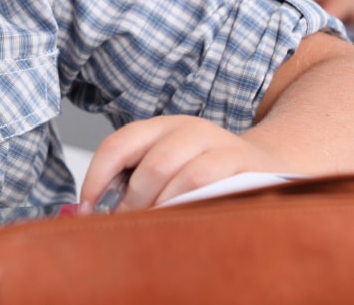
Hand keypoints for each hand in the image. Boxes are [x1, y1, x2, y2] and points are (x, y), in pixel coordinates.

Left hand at [77, 115, 282, 212]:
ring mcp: (216, 143)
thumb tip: (90, 211)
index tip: (88, 208)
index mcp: (161, 126)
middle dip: (136, 204)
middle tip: (131, 227)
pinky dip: (188, 205)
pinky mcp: (239, 161)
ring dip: (163, 208)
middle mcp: (188, 128)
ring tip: (158, 226)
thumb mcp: (169, 165)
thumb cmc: (206, 171)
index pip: (118, 144)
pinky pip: (206, 185)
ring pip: (179, 177)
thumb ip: (133, 180)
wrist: (265, 163)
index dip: (97, 177)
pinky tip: (183, 219)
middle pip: (150, 166)